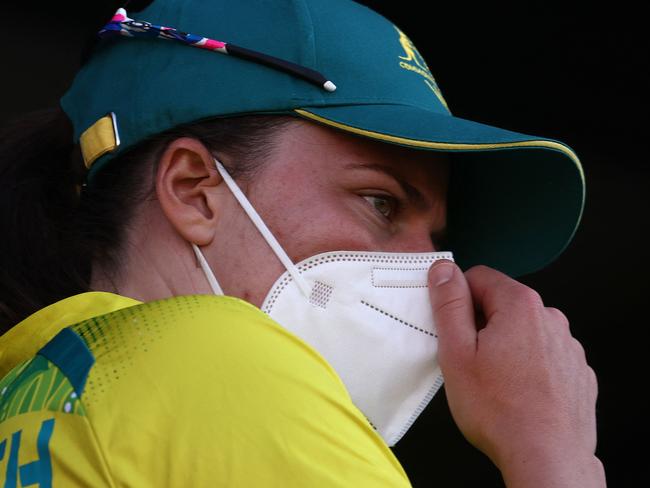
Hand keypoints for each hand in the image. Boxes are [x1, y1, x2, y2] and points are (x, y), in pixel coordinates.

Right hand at [427, 260, 604, 486]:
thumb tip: (443, 269)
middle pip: (503, 304)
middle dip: (481, 324)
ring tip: (494, 382)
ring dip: (506, 346)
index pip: (478, 277)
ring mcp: (568, 347)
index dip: (457, 300)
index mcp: (519, 305)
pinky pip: (545, 356)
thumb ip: (449, 304)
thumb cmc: (498, 410)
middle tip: (468, 361)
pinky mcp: (577, 373)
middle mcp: (551, 318)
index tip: (451, 328)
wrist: (547, 458)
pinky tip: (518, 393)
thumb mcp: (457, 352)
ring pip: (524, 331)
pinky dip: (529, 366)